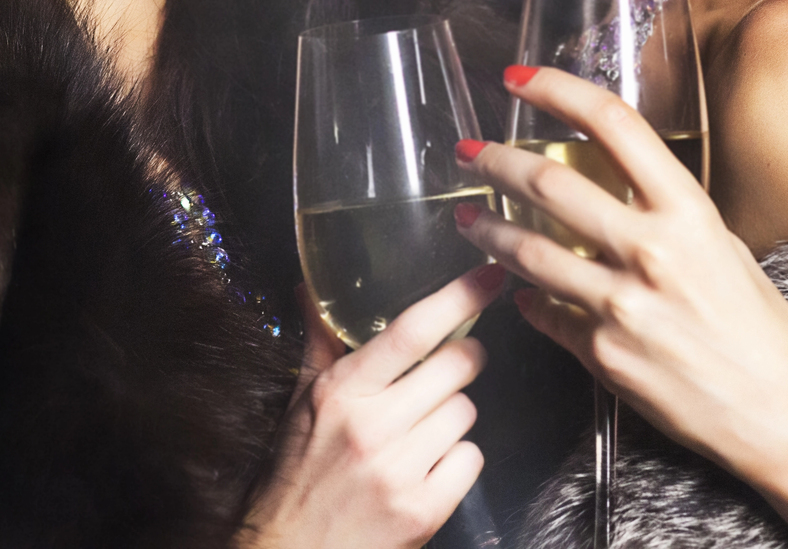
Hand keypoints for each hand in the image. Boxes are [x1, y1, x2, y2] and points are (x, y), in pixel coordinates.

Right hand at [238, 262, 503, 548]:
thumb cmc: (298, 471)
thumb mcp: (303, 402)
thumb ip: (321, 342)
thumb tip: (314, 289)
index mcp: (342, 392)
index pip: (411, 331)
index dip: (458, 297)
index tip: (489, 276)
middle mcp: (373, 428)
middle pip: (457, 367)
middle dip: (464, 359)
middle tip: (452, 365)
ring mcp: (401, 471)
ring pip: (467, 413)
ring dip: (453, 415)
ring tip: (421, 430)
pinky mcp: (425, 510)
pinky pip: (471, 459)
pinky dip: (457, 459)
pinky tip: (428, 465)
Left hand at [453, 66, 787, 484]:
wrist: (778, 413)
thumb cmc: (759, 329)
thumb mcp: (723, 248)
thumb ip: (667, 216)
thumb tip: (614, 192)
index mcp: (687, 212)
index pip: (613, 125)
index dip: (557, 92)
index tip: (519, 80)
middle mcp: (651, 250)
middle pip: (548, 183)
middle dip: (496, 162)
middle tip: (470, 152)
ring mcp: (621, 304)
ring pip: (527, 251)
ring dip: (486, 230)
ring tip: (467, 219)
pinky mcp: (601, 354)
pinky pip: (545, 314)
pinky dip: (525, 299)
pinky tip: (515, 292)